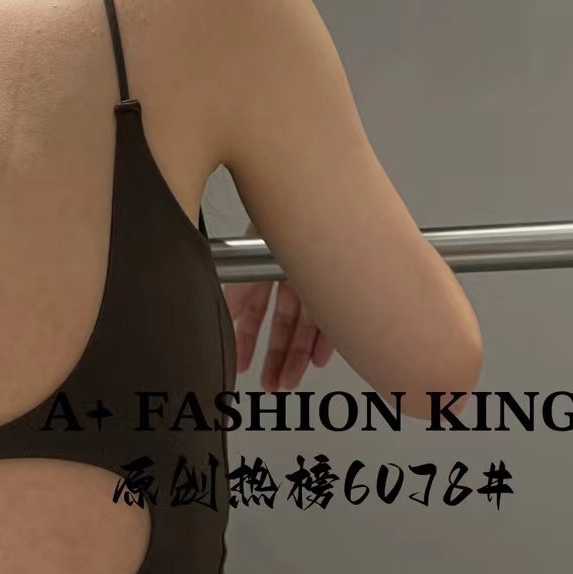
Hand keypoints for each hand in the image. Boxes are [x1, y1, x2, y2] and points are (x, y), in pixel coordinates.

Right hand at [224, 220, 334, 391]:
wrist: (315, 190)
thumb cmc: (285, 211)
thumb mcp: (251, 256)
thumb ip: (238, 292)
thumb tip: (228, 317)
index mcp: (265, 266)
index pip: (253, 312)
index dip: (245, 341)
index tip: (240, 363)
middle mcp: (292, 273)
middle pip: (282, 324)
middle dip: (275, 357)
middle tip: (270, 383)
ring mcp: (318, 277)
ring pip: (308, 325)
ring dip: (297, 356)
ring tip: (289, 380)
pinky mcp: (344, 280)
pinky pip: (336, 316)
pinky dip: (326, 339)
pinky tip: (318, 359)